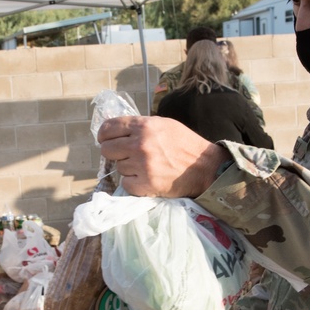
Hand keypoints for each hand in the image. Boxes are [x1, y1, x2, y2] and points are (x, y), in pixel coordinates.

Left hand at [97, 116, 228, 197]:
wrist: (205, 167)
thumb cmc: (184, 143)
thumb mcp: (163, 125)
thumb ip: (139, 126)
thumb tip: (116, 130)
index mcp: (144, 126)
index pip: (108, 128)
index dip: (104, 135)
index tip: (105, 139)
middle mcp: (140, 144)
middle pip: (106, 149)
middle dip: (113, 152)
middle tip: (124, 155)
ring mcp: (141, 166)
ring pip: (117, 167)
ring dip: (127, 168)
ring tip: (144, 166)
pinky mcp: (145, 184)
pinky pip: (125, 183)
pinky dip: (133, 182)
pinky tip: (146, 178)